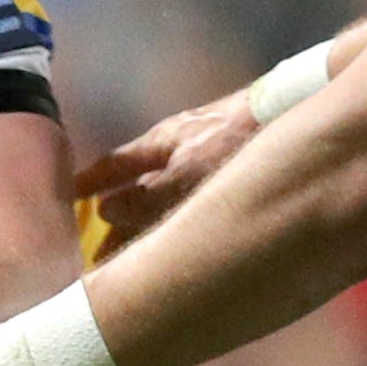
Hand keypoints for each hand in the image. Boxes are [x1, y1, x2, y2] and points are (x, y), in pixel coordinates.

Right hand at [73, 93, 257, 246]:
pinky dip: (187, 221)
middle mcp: (184, 147)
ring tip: (143, 259)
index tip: (67, 202)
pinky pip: (201, 200)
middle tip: (102, 257)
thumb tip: (106, 212)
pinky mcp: (242, 163)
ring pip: (171, 195)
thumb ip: (146, 196)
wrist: (299, 106)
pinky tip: (196, 241)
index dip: (89, 186)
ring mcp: (213, 154)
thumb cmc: (239, 139)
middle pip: (142, 186)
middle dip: (121, 221)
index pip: (115, 165)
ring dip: (153, 225)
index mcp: (163, 142)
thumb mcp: (186, 172)